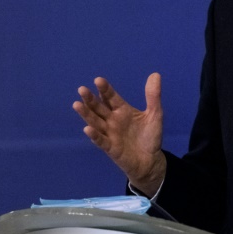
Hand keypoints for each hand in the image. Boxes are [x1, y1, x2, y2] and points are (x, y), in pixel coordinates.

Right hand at [73, 72, 165, 196]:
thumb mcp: (155, 114)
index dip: (105, 89)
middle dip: (90, 99)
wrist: (151, 160)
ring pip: (95, 122)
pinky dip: (94, 135)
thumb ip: (153, 96)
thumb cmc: (150, 136)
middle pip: (99, 108)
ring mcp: (110, 134)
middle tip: (82, 89)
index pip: (111, 97)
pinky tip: (87, 128)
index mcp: (122, 110)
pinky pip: (101, 141)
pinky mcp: (110, 148)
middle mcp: (113, 120)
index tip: (98, 80)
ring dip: (86, 114)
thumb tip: (155, 74)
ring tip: (77, 104)